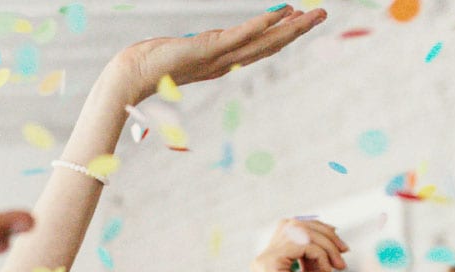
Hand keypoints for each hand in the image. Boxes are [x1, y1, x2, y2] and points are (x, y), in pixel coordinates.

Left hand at [104, 6, 325, 105]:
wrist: (132, 76)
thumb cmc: (150, 65)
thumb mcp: (181, 54)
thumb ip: (198, 50)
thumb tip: (203, 46)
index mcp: (222, 63)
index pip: (259, 47)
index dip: (282, 34)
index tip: (301, 20)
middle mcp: (226, 62)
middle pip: (270, 45)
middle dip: (298, 30)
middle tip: (323, 14)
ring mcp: (220, 57)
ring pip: (263, 42)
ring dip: (291, 28)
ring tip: (314, 14)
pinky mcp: (209, 50)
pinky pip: (242, 35)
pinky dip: (263, 24)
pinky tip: (282, 12)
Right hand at [251, 217, 344, 271]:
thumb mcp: (315, 268)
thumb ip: (310, 248)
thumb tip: (318, 224)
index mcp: (271, 261)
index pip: (291, 227)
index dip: (317, 228)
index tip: (340, 243)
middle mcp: (262, 260)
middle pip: (294, 224)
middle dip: (324, 233)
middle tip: (344, 251)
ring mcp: (262, 262)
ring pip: (299, 231)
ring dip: (326, 244)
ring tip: (338, 264)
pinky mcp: (268, 264)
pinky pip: (301, 243)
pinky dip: (320, 253)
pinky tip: (327, 271)